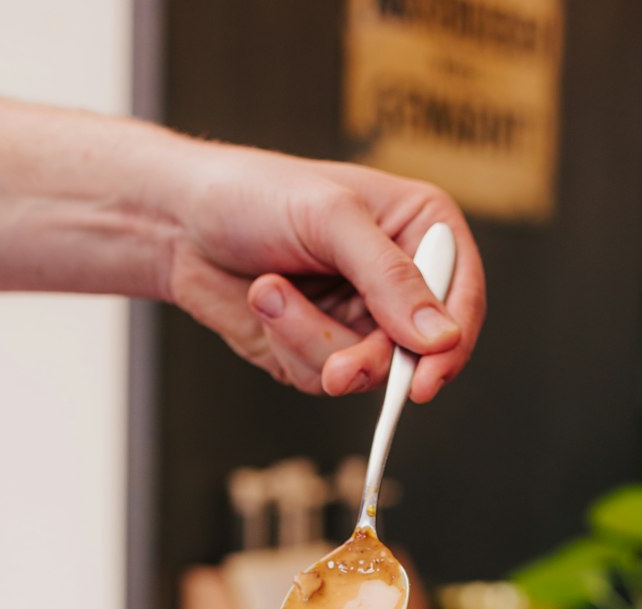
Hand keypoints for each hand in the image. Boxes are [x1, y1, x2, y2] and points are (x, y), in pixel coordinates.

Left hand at [166, 146, 485, 400]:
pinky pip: (319, 376)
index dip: (449, 344)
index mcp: (420, 230)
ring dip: (310, 341)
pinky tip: (263, 303)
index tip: (423, 382)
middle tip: (336, 371)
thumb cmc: (254, 194)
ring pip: (364, 372)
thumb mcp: (331, 218)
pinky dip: (287, 347)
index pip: (462, 296)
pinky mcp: (320, 349)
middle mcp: (398, 280)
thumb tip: (440, 338)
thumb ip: (389, 277)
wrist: (179, 220)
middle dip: (369, 361)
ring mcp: (359, 320)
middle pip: (416, 352)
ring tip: (269, 290)